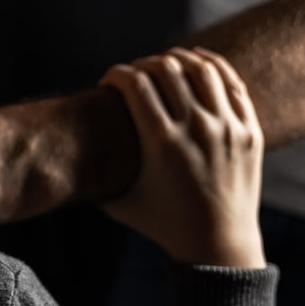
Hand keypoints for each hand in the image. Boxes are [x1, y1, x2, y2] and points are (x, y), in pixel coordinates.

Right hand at [98, 47, 264, 267]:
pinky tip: (194, 64)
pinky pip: (231, 83)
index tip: (108, 83)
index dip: (115, 74)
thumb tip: (55, 155)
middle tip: (134, 76)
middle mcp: (196, 129)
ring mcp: (228, 128)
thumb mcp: (116, 201)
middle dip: (142, 64)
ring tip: (163, 66)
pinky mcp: (249, 131)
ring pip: (201, 68)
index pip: (134, 83)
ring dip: (176, 59)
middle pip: (166, 69)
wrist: (218, 245)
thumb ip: (89, 175)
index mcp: (161, 142)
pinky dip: (211, 66)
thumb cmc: (160, 222)